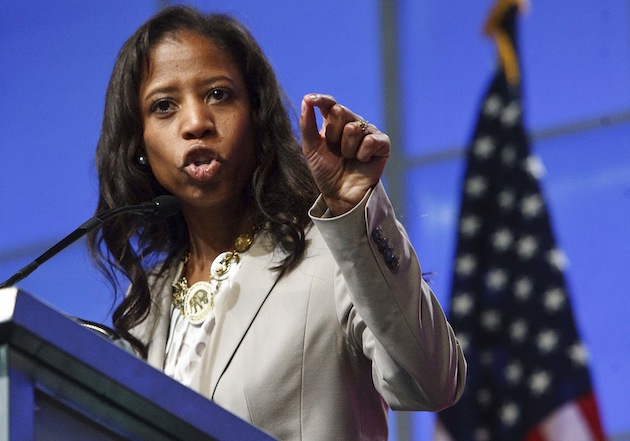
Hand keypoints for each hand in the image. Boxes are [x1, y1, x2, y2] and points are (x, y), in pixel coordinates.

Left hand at [300, 94, 389, 215]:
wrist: (341, 194)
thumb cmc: (326, 171)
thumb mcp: (311, 148)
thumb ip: (307, 125)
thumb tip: (306, 100)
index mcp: (334, 122)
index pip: (329, 103)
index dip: (321, 99)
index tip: (310, 100)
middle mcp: (352, 123)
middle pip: (340, 111)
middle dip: (333, 133)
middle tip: (335, 150)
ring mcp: (368, 131)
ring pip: (353, 128)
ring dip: (346, 148)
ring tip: (348, 158)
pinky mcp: (382, 143)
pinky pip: (369, 140)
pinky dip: (362, 155)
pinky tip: (362, 161)